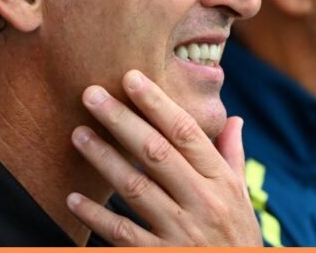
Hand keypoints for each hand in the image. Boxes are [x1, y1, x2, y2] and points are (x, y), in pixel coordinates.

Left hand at [66, 69, 262, 245]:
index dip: (157, 103)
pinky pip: (123, 234)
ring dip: (103, 159)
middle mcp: (203, 202)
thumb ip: (232, 157)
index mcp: (221, 181)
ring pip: (135, 188)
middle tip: (91, 94)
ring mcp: (182, 232)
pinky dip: (96, 216)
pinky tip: (74, 198)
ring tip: (77, 134)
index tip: (131, 77)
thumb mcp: (242, 198)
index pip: (186, 132)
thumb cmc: (238, 238)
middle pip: (156, 152)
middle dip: (121, 120)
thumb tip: (233, 119)